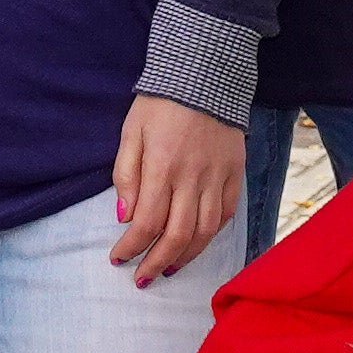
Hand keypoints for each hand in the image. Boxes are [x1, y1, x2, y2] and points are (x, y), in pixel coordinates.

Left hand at [110, 94, 241, 278]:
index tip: (118, 259)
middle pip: (177, 235)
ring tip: (169, 268)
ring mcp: (217, 176)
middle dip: (157, 263)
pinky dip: (211, 234)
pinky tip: (196, 243)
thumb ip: (125, 174)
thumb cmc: (160, 102)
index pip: (146, 222)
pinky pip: (226, 213)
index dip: (131, 247)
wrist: (205, 74)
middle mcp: (192, 176)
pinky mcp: (235, 173)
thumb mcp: (131, 132)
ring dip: (186, 256)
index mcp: (162, 165)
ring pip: (205, 231)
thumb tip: (123, 217)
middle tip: (142, 278)